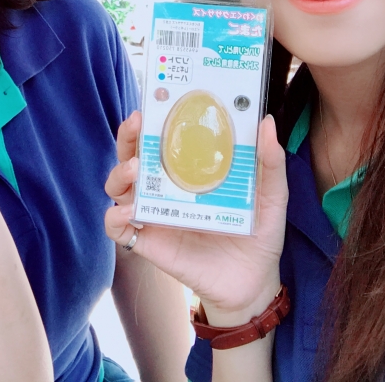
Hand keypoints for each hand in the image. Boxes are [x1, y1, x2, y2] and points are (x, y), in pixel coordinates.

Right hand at [104, 112, 287, 320]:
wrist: (253, 283)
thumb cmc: (258, 234)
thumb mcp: (270, 195)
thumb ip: (270, 162)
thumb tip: (265, 122)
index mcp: (188, 171)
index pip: (161, 137)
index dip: (152, 119)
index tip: (154, 101)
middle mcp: (164, 188)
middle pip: (131, 155)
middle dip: (127, 137)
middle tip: (136, 124)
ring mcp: (153, 214)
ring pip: (118, 187)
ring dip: (119, 173)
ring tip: (134, 168)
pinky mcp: (147, 242)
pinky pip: (117, 228)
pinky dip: (114, 218)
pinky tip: (127, 212)